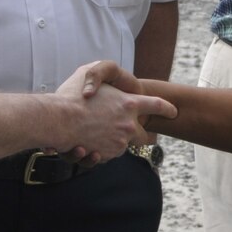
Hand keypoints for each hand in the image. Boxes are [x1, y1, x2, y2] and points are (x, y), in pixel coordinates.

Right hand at [56, 60, 174, 161]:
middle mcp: (129, 124)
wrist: (58, 120)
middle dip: (137, 133)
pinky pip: (109, 154)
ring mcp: (120, 142)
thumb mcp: (87, 76)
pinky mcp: (109, 155)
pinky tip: (85, 142)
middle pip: (143, 134)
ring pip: (124, 145)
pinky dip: (100, 150)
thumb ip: (100, 78)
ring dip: (112, 141)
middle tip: (123, 130)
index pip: (156, 105)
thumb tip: (101, 83)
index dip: (166, 108)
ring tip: (91, 133)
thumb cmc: (70, 97)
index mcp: (129, 103)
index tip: (173, 111)